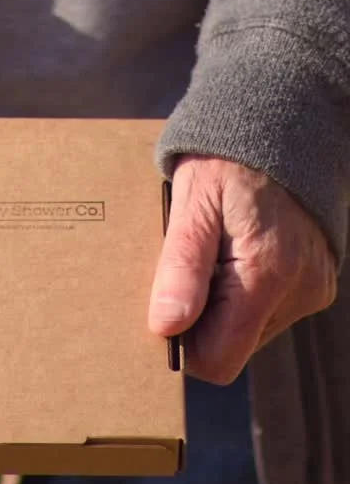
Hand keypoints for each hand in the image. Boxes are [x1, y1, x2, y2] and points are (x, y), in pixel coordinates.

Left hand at [148, 156, 336, 383]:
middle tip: (186, 272)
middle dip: (202, 321)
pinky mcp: (317, 281)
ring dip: (222, 307)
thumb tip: (167, 326)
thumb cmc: (226, 161)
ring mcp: (313, 288)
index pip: (219, 359)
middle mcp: (300, 290)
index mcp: (268, 272)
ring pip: (250, 331)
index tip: (166, 309)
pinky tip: (234, 255)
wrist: (279, 124)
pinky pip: (268, 311)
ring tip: (213, 257)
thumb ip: (181, 268)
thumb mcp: (192, 206)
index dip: (185, 346)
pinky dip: (244, 294)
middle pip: (234, 347)